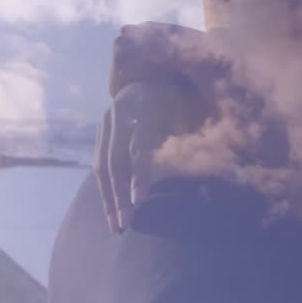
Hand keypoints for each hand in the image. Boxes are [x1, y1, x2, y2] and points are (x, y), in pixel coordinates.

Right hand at [95, 79, 209, 232]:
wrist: (155, 76)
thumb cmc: (183, 99)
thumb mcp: (190, 113)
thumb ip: (189, 140)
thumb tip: (201, 172)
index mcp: (144, 104)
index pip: (139, 145)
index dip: (139, 174)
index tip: (140, 201)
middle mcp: (119, 111)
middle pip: (114, 159)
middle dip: (119, 195)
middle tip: (125, 224)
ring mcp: (106, 121)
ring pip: (102, 165)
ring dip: (108, 198)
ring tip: (116, 226)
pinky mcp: (101, 131)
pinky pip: (99, 164)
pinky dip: (105, 189)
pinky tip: (111, 211)